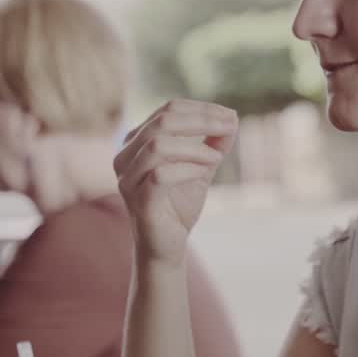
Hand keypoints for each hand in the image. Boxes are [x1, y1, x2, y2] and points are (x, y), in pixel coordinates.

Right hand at [113, 100, 237, 265]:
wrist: (166, 247)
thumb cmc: (178, 206)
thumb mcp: (200, 168)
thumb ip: (212, 143)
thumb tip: (231, 118)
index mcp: (137, 142)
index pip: (168, 110)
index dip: (202, 109)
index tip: (231, 116)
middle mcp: (125, 156)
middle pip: (162, 121)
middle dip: (201, 120)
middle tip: (230, 127)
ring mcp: (128, 178)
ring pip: (158, 145)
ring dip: (194, 148)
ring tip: (217, 158)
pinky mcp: (137, 200)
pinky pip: (161, 175)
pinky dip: (188, 169)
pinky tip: (204, 173)